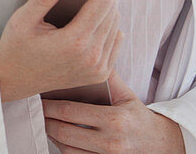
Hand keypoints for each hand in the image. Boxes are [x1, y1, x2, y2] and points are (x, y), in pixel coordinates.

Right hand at [0, 0, 122, 101]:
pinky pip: (116, 42)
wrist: (15, 81)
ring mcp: (98, 69)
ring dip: (103, 17)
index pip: (104, 2)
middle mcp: (92, 57)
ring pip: (117, 27)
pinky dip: (105, 32)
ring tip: (79, 18)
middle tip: (76, 4)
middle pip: (113, 13)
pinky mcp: (101, 74)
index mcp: (74, 42)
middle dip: (98, 2)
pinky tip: (86, 32)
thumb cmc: (16, 48)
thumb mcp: (23, 19)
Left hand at [42, 70, 185, 153]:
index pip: (71, 112)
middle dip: (46, 120)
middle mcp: (112, 143)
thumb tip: (88, 51)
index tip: (39, 98)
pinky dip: (64, 148)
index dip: (50, 105)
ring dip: (52, 135)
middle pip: (64, 133)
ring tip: (45, 121)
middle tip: (36, 109)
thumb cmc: (138, 117)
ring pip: (67, 149)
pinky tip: (59, 136)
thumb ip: (106, 76)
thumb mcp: (126, 95)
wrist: (159, 145)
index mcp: (116, 120)